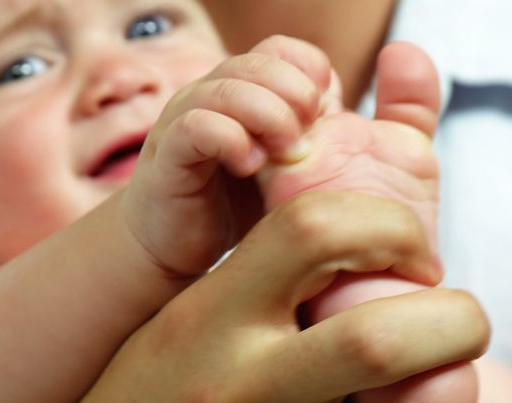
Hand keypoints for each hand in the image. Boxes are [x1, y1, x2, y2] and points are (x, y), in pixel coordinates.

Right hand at [0, 193, 489, 402]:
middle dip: (461, 326)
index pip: (316, 226)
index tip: (418, 259)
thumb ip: (261, 296)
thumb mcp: (175, 338)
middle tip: (464, 334)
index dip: (393, 226)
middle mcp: (232, 396)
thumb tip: (377, 262)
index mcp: (205, 320)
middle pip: (390, 338)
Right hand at [123, 35, 336, 276]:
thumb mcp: (288, 165)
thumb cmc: (240, 202)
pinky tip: (249, 165)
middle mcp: (214, 94)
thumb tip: (344, 107)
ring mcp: (186, 119)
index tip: (326, 114)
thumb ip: (314, 135)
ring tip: (286, 154)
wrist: (180, 244)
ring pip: (228, 88)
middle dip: (296, 94)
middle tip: (309, 137)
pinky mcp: (168, 154)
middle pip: (258, 61)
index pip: (282, 50)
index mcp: (246, 90)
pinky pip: (196, 126)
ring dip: (268, 116)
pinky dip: (230, 140)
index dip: (310, 72)